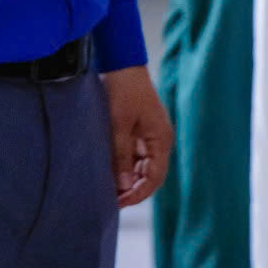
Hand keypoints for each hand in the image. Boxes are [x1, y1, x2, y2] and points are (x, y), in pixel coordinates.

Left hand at [102, 65, 171, 208]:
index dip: (138, 193)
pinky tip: (107, 171)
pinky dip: (123, 165)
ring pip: (140, 166)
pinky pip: (133, 155)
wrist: (121, 64)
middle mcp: (159, 141)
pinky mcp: (138, 130)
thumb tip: (124, 185)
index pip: (154, 177)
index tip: (118, 203)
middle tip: (109, 201)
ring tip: (106, 190)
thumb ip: (121, 155)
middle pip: (148, 174)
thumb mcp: (119, 124)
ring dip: (126, 178)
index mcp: (161, 140)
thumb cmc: (122, 91)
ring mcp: (149, 136)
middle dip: (131, 189)